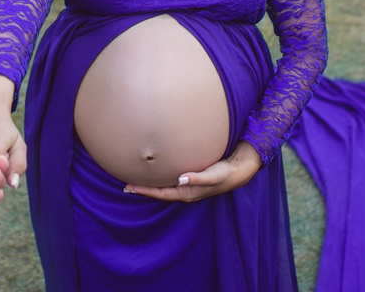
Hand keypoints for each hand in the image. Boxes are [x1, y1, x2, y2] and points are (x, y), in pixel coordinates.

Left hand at [123, 141, 263, 202]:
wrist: (239, 171)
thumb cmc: (226, 173)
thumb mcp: (213, 175)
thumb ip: (198, 177)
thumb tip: (180, 179)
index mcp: (188, 193)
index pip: (162, 194)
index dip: (146, 191)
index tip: (130, 187)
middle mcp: (186, 191)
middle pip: (160, 193)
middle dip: (143, 190)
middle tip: (126, 185)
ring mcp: (188, 187)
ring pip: (164, 189)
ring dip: (150, 186)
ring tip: (136, 181)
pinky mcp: (190, 180)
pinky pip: (171, 182)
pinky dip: (160, 180)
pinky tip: (156, 174)